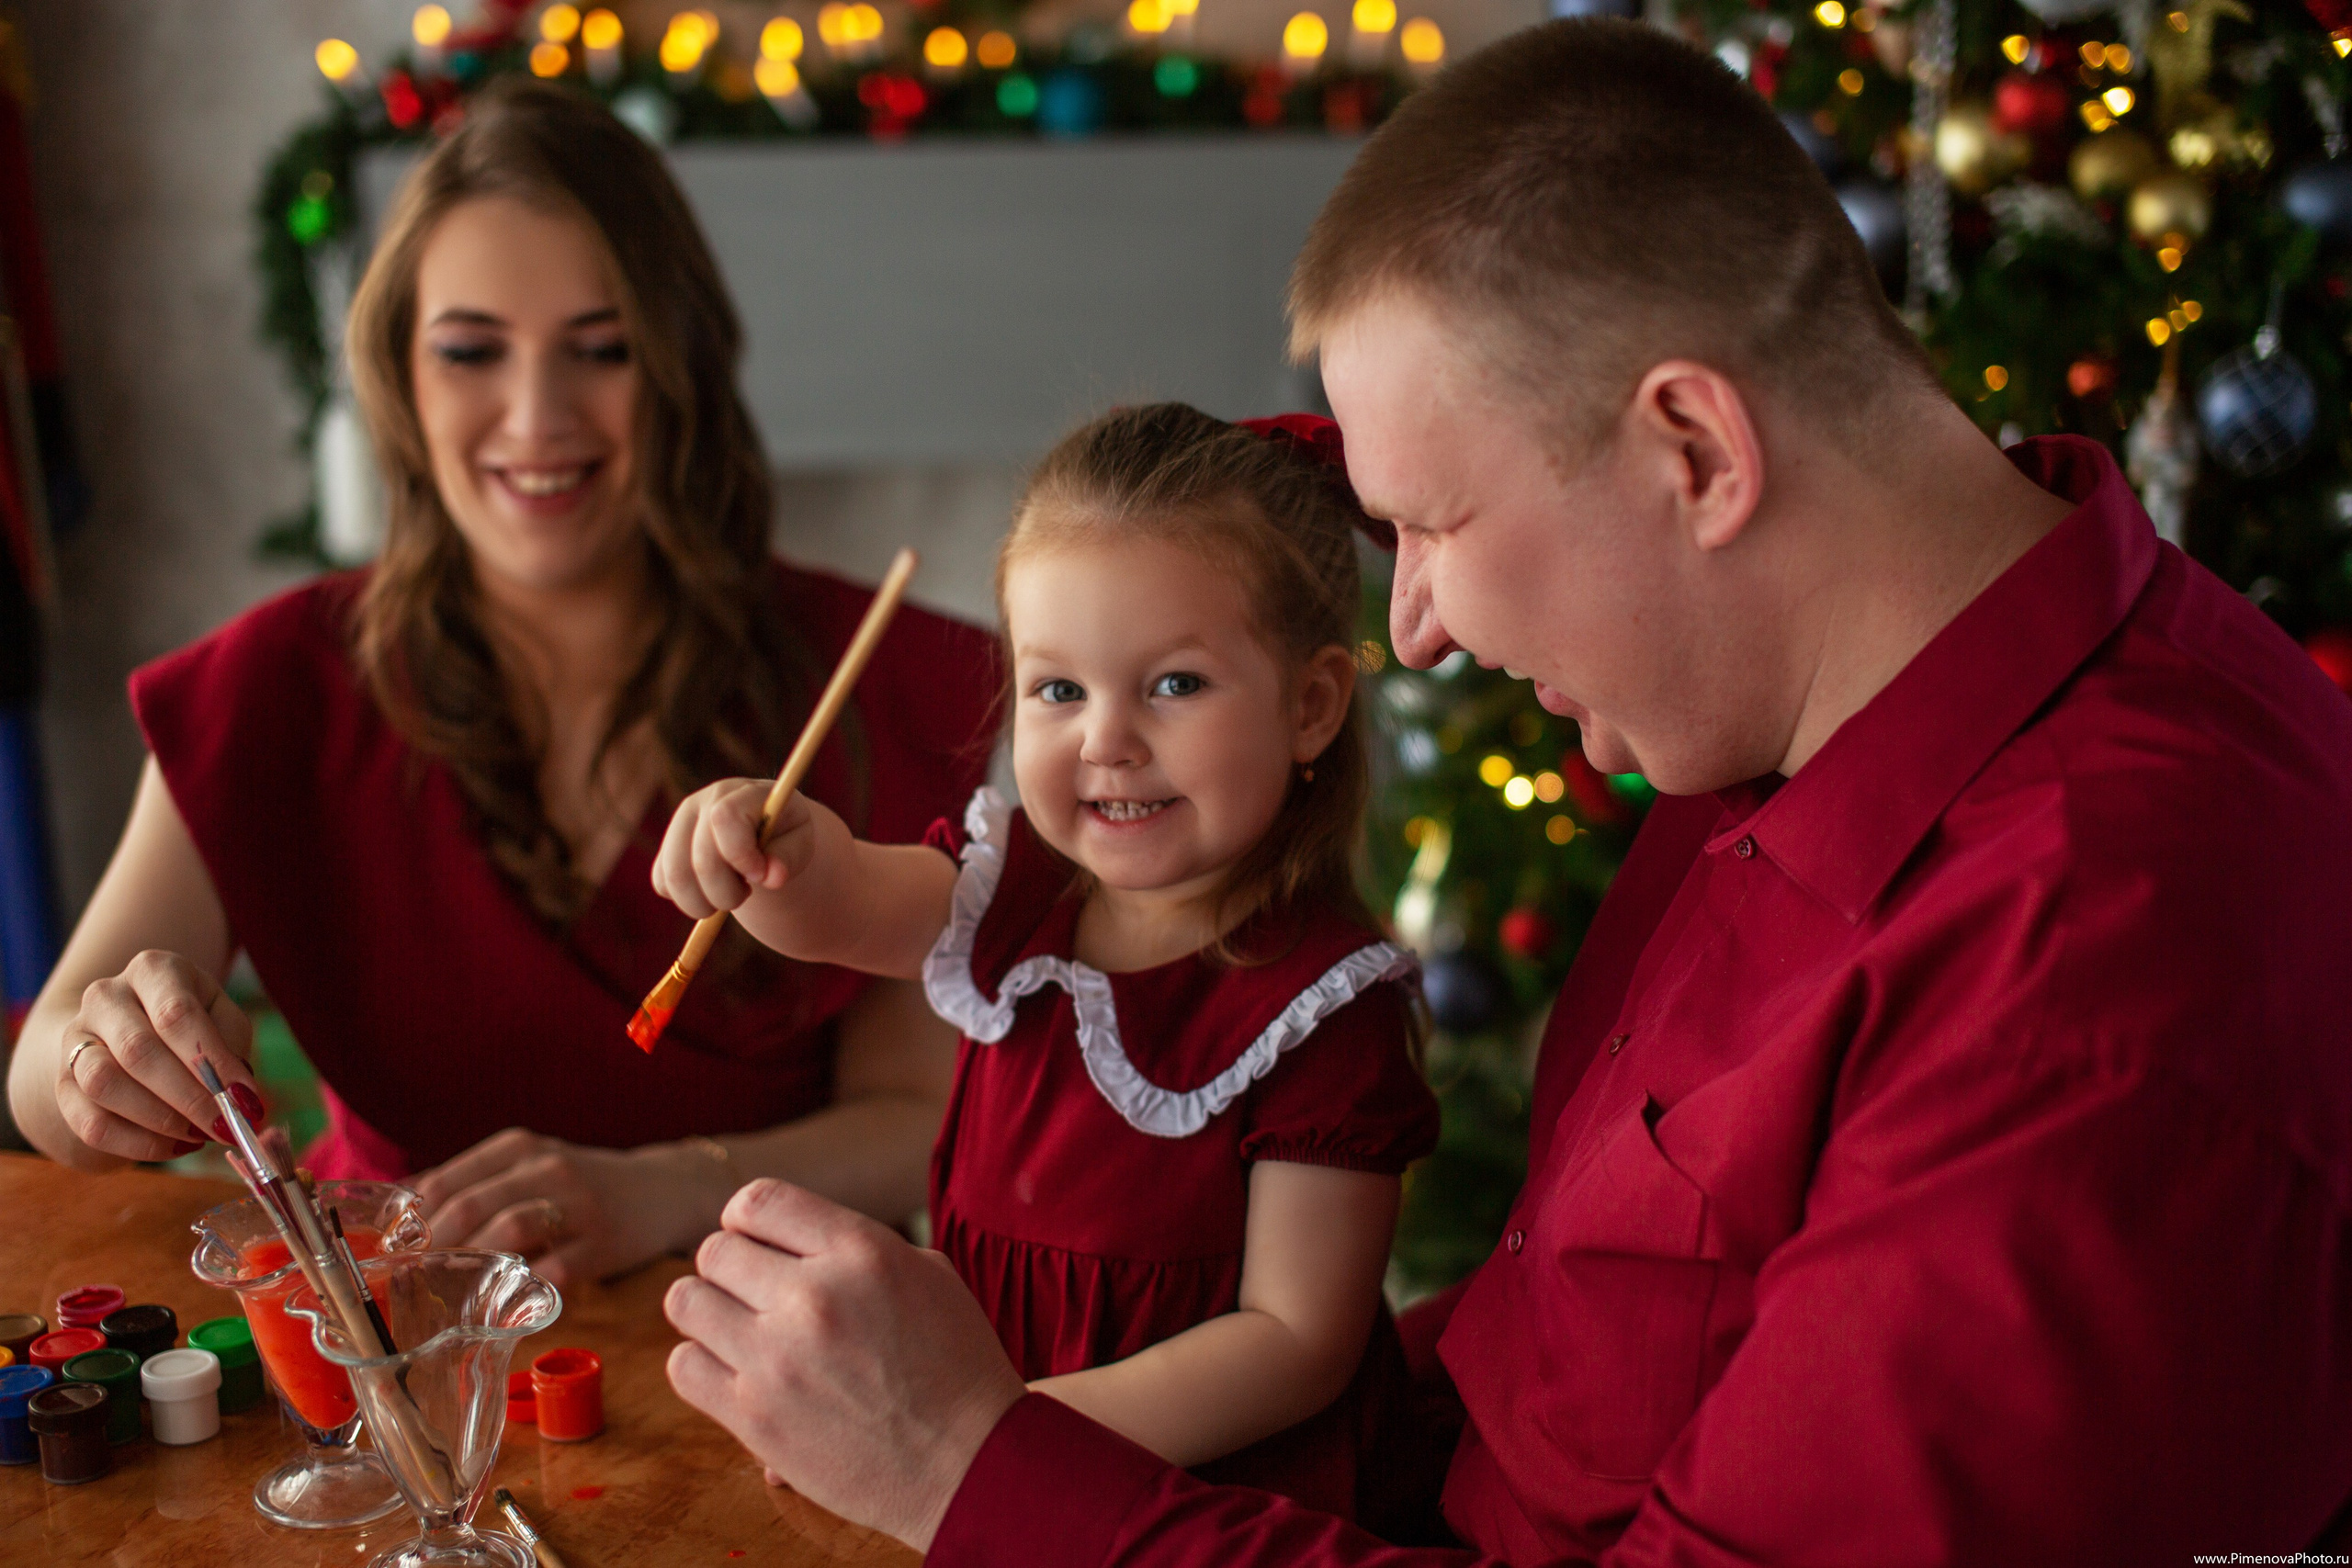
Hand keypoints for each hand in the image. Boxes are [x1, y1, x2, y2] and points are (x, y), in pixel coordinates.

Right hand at [54, 950, 261, 1161]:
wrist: (123, 1031)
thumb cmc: (189, 1024)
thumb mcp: (220, 1017)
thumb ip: (232, 1047)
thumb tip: (242, 1097)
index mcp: (153, 971)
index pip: (176, 1013)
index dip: (211, 1061)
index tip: (244, 1099)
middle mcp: (105, 997)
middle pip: (138, 1050)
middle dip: (189, 1097)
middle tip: (224, 1126)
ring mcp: (75, 1038)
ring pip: (104, 1084)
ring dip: (159, 1120)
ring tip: (199, 1135)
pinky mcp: (62, 1083)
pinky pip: (90, 1122)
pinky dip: (136, 1143)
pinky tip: (173, 1146)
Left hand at [410, 1129, 717, 1289]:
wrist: (664, 1190)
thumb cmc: (581, 1184)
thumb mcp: (529, 1165)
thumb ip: (473, 1181)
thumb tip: (399, 1201)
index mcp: (520, 1148)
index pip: (447, 1179)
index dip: (410, 1218)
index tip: (386, 1249)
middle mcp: (547, 1168)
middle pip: (473, 1204)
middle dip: (432, 1245)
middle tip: (406, 1277)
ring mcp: (578, 1204)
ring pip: (511, 1229)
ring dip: (473, 1262)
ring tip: (446, 1289)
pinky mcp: (603, 1242)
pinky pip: (554, 1269)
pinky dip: (522, 1288)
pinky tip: (501, 1304)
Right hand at [651, 778, 825, 919]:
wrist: (762, 832)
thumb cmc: (783, 834)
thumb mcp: (799, 841)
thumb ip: (789, 857)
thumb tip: (772, 877)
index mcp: (738, 792)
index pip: (724, 818)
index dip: (740, 855)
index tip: (759, 876)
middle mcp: (699, 803)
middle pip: (700, 859)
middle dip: (726, 892)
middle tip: (746, 893)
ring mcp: (676, 826)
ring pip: (674, 877)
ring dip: (704, 903)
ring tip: (729, 897)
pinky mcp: (665, 850)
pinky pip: (662, 884)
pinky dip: (688, 900)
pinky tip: (711, 891)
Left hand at [664, 1179, 1025, 1551]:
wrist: (970, 1461)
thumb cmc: (956, 1366)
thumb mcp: (927, 1275)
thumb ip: (855, 1248)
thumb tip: (791, 1241)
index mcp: (860, 1250)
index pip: (758, 1201)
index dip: (746, 1218)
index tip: (756, 1241)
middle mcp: (812, 1295)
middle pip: (715, 1251)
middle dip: (729, 1267)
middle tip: (753, 1294)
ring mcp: (777, 1358)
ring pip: (687, 1302)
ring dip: (707, 1311)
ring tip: (735, 1329)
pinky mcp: (754, 1416)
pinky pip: (684, 1366)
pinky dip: (701, 1363)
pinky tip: (734, 1371)